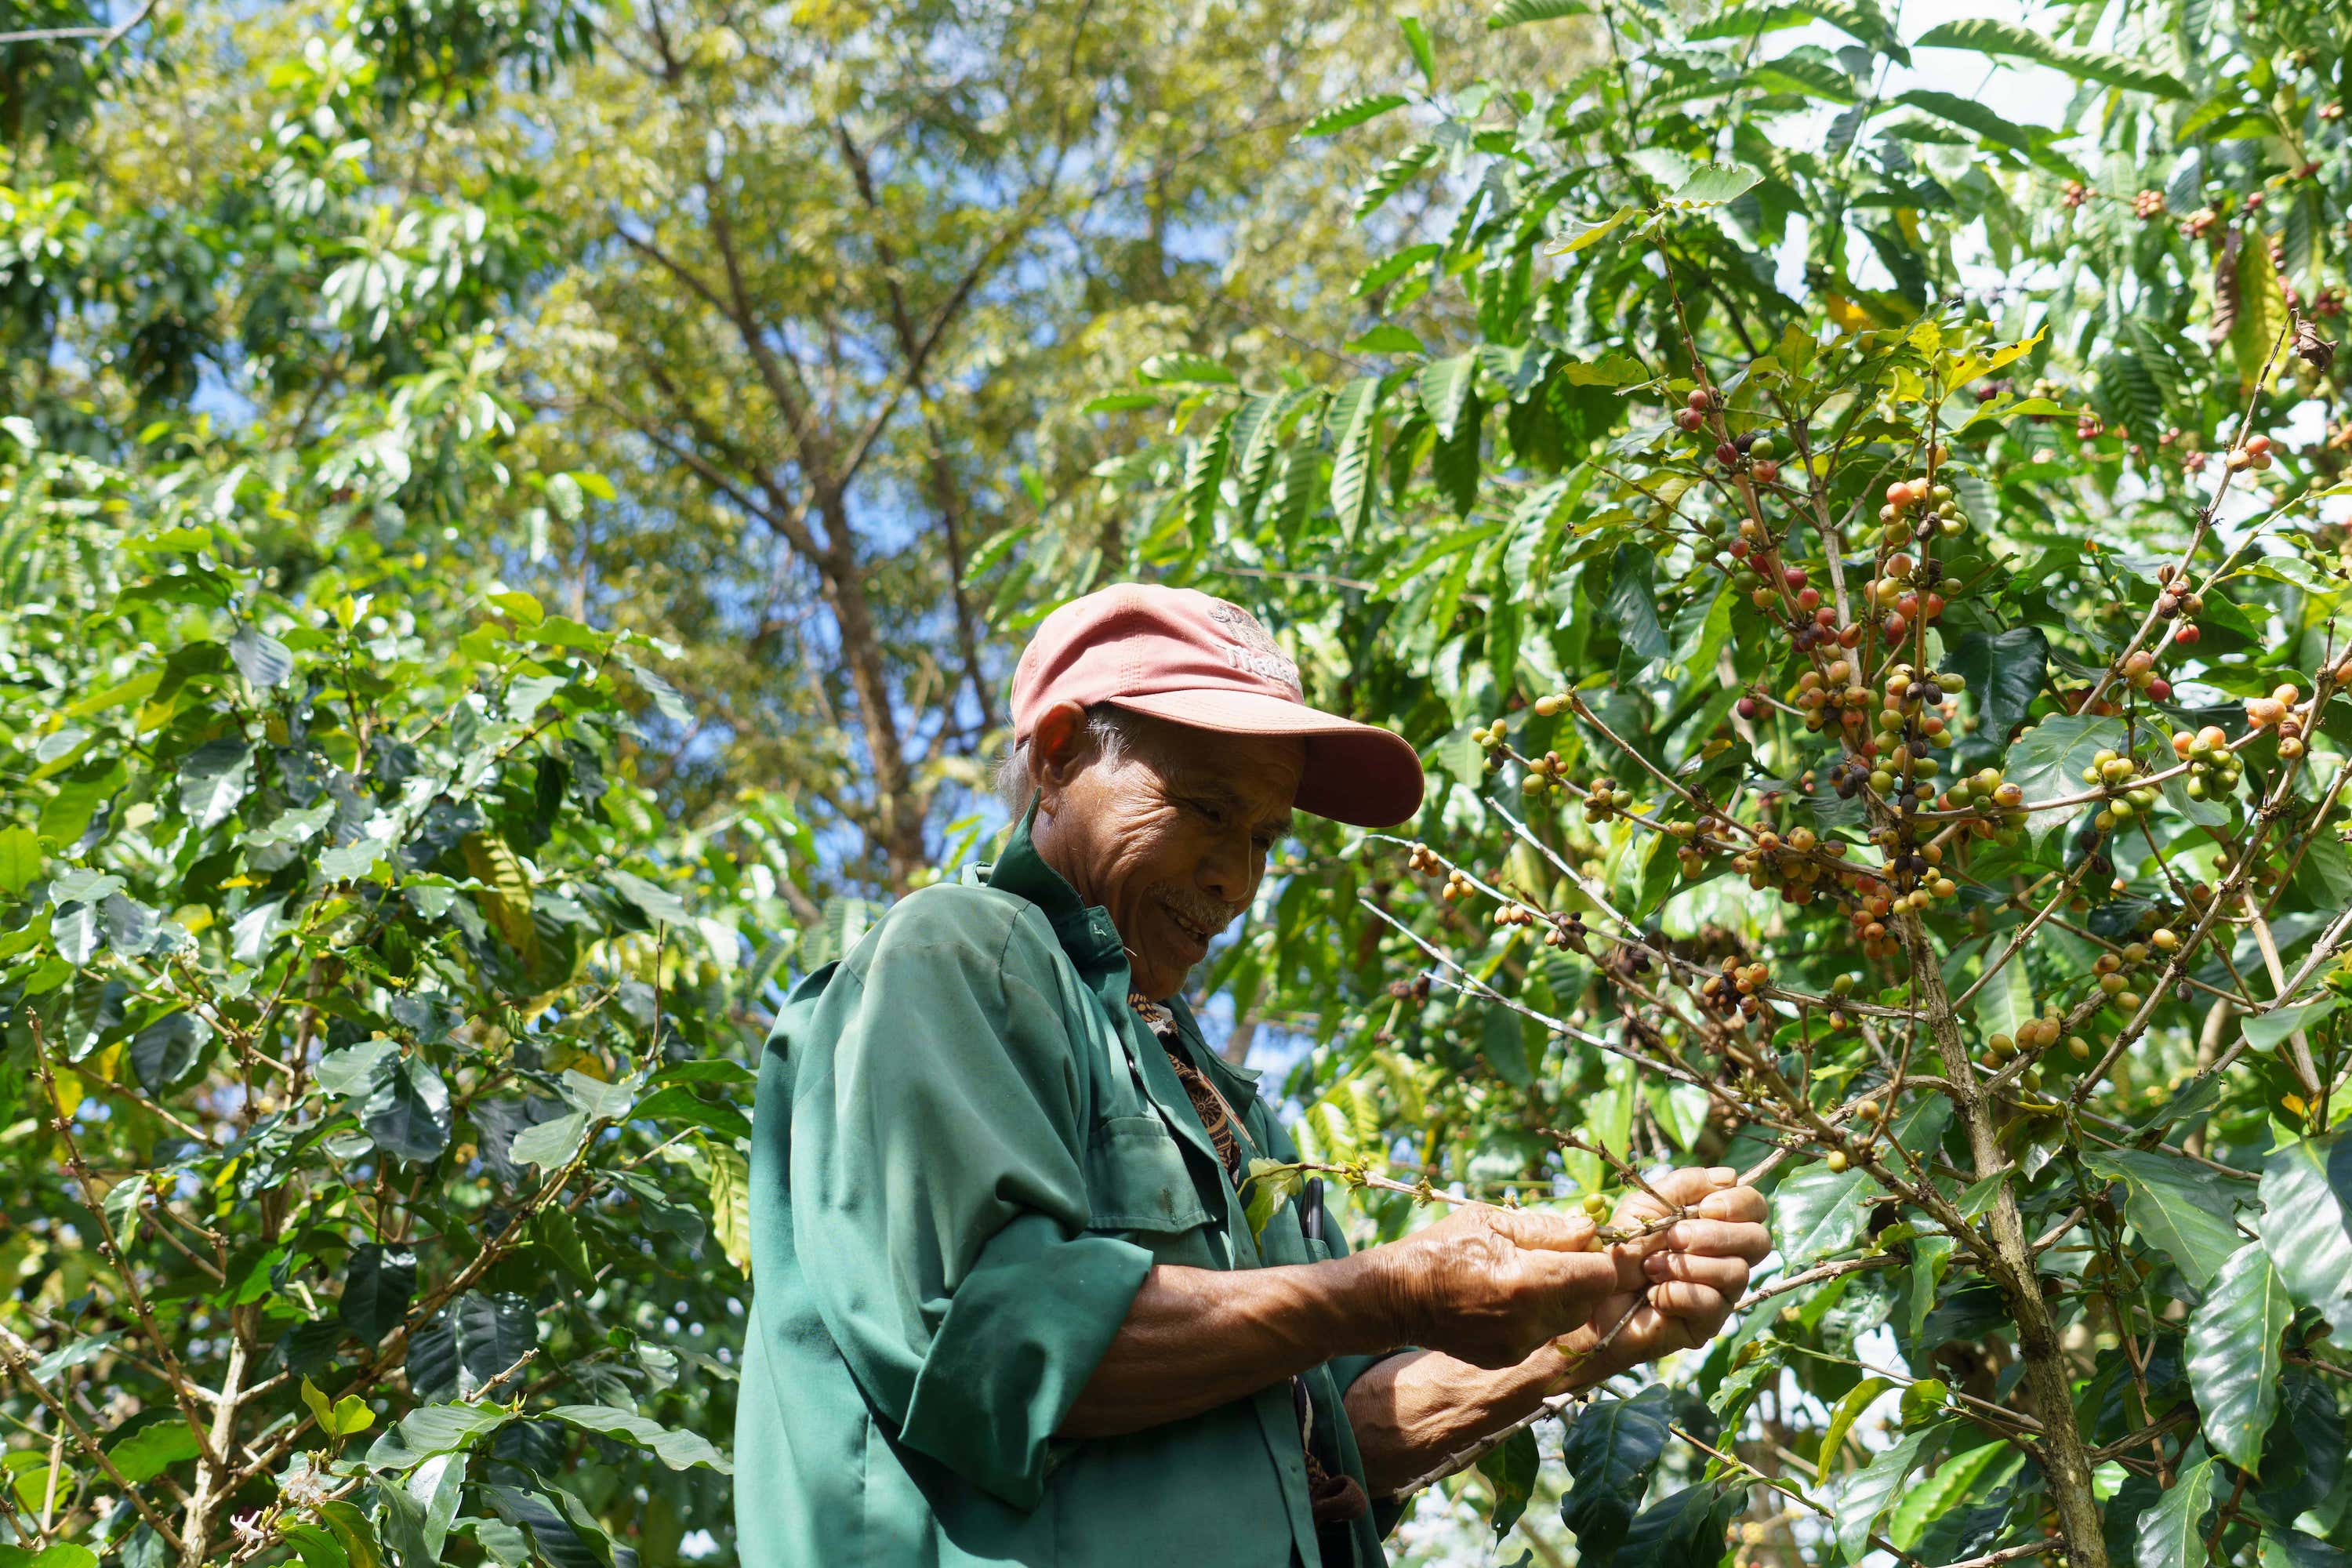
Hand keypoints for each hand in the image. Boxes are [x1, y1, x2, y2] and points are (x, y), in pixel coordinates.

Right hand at [1352, 1203, 1654, 1368]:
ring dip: (1562, 1297)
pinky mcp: (1508, 1357)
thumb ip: (1547, 1228)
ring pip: (1568, 1319)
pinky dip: (1537, 1316)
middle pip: (1590, 1300)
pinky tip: (1506, 1299)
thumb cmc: (1441, 1248)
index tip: (1582, 1243)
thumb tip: (1590, 1228)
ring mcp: (1519, 1345)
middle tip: (1554, 1256)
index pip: (1600, 1275)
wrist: (1397, 1296)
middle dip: (1581, 1276)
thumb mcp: (1491, 1222)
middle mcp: (1531, 1322)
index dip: (1598, 1256)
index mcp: (1529, 1282)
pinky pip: (1542, 1334)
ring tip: (1527, 1276)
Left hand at [1547, 1166, 1770, 1385]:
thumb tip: (1730, 1177)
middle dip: (1713, 1236)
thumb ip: (1685, 1185)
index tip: (1705, 1208)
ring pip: (1737, 1272)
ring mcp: (1721, 1292)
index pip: (1754, 1207)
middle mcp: (1727, 1257)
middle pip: (1758, 1240)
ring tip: (1651, 1268)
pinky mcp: (1708, 1323)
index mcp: (1717, 1224)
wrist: (1593, 1295)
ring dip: (1687, 1265)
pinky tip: (1654, 1294)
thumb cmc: (1621, 1248)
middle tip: (1674, 1238)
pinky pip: (1713, 1303)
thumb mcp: (1647, 1206)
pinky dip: (1677, 1292)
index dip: (1738, 1204)